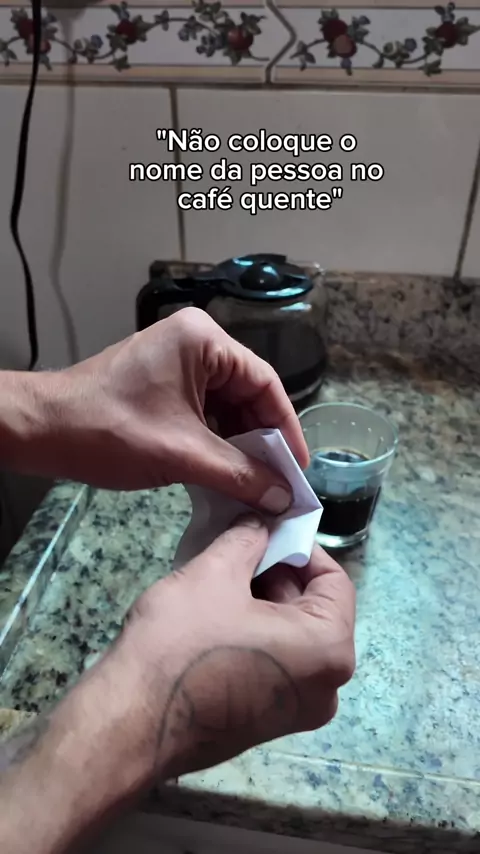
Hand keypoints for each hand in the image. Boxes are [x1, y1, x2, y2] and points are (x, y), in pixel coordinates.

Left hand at [4, 308, 307, 512]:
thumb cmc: (111, 431)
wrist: (42, 431)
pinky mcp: (162, 385)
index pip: (265, 383)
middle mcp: (195, 343)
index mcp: (204, 341)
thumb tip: (285, 497)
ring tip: (257, 485)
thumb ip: (241, 474)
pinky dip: (215, 443)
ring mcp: (176, 363)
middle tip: (280, 483)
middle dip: (262, 441)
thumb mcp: (184, 453)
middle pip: (247, 394)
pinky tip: (226, 474)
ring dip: (239, 446)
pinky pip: (203, 413)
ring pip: (226, 407)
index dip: (286, 429)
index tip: (299, 469)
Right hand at [118, 514, 355, 779]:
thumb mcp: (216, 572)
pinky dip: (253, 634)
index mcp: (329, 649)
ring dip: (261, 602)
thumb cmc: (181, 642)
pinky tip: (213, 614)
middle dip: (276, 574)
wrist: (130, 721)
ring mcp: (296, 712)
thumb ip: (249, 537)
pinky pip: (274, 664)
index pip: (334, 580)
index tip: (265, 530)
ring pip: (291, 636)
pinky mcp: (264, 724)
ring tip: (219, 577)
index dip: (300, 547)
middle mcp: (326, 687)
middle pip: (313, 609)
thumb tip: (261, 522)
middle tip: (236, 549)